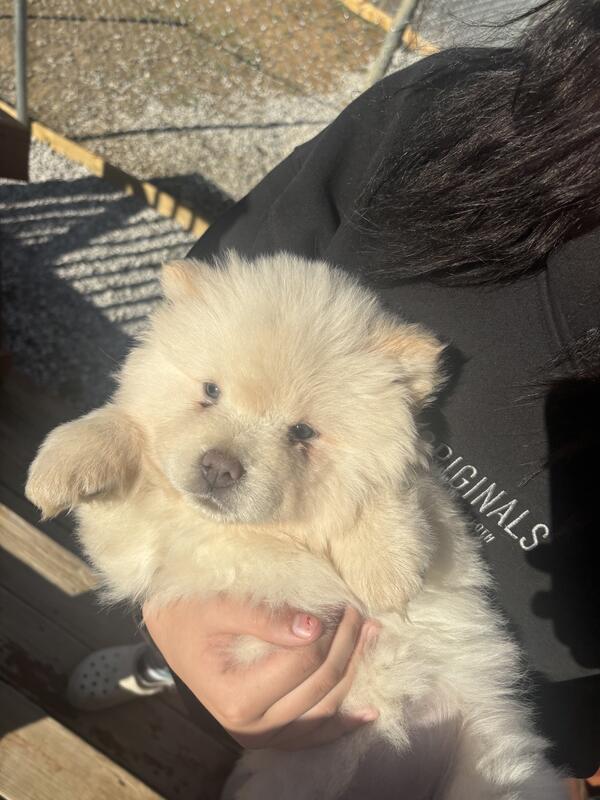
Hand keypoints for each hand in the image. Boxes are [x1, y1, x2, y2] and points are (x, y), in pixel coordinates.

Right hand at [143, 597, 378, 749]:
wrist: (170, 629)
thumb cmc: (189, 611)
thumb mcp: (218, 605)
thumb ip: (262, 616)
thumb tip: (312, 627)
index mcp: (235, 698)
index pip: (303, 661)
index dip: (329, 629)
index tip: (341, 598)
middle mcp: (250, 726)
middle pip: (320, 685)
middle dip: (348, 644)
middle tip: (358, 609)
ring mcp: (262, 735)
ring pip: (325, 709)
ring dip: (354, 671)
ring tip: (370, 634)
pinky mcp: (271, 733)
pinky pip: (314, 733)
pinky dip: (344, 722)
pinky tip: (368, 712)